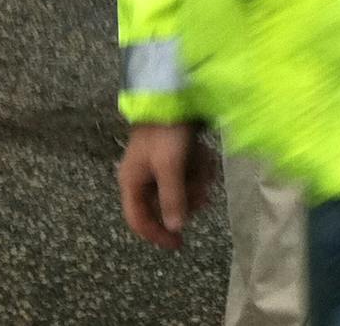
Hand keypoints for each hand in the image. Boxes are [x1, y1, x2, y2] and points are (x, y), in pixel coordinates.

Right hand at [117, 123, 215, 250]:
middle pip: (165, 204)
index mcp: (132, 182)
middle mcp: (143, 177)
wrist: (176, 95)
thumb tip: (175, 227)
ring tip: (207, 169)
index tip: (178, 244)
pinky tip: (206, 156)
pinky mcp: (175, 154)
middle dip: (187, 199)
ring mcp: (159, 165)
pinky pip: (188, 171)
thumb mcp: (169, 166)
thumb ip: (172, 198)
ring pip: (181, 187)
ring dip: (196, 181)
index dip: (157, 234)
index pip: (139, 220)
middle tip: (204, 195)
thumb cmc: (166, 132)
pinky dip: (199, 167)